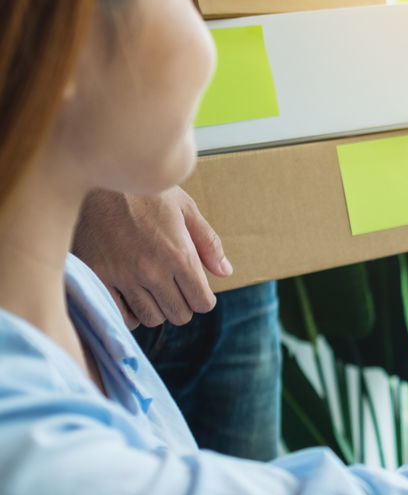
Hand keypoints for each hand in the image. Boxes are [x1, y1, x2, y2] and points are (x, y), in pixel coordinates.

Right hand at [72, 187, 231, 328]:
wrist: (95, 176)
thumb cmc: (143, 189)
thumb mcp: (185, 208)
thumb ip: (208, 242)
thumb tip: (225, 271)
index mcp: (179, 255)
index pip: (202, 303)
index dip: (203, 299)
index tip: (197, 290)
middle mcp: (152, 271)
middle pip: (179, 314)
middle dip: (182, 304)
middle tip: (175, 288)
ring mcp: (123, 276)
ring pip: (151, 318)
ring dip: (156, 308)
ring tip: (153, 290)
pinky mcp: (97, 276)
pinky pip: (120, 313)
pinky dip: (129, 311)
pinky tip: (131, 295)